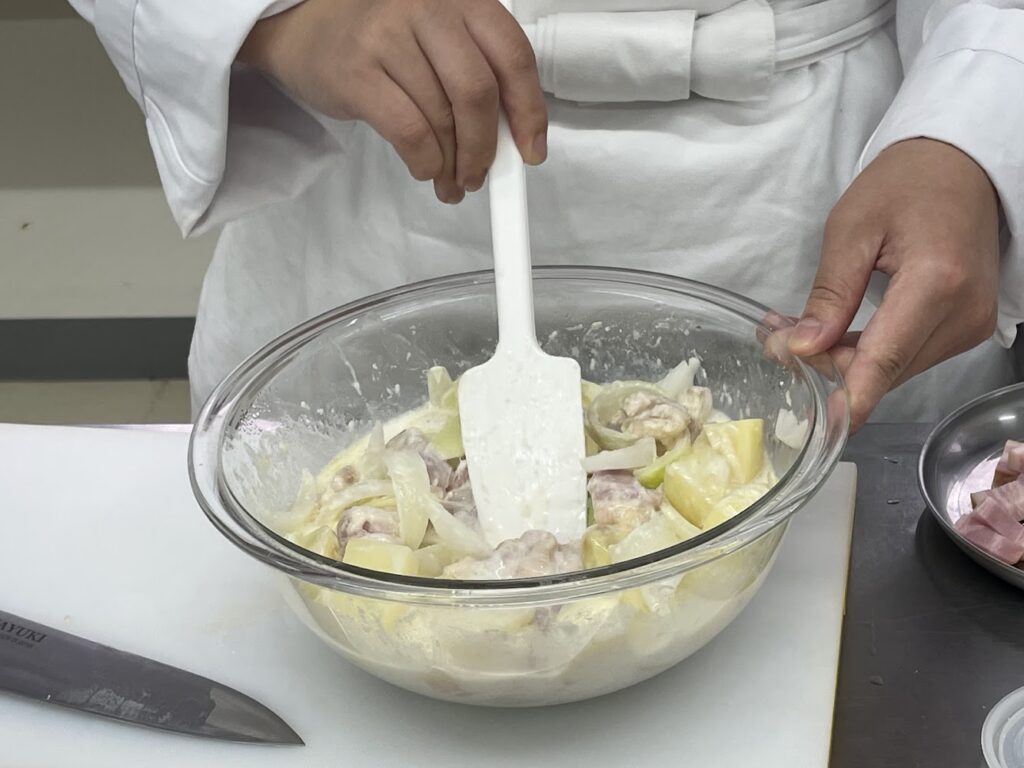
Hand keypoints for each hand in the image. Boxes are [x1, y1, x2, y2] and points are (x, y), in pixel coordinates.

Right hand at [238, 0, 546, 202]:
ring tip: (450, 181)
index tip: (531, 150)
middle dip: (485, 149)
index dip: (529, 111)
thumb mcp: (438, 41)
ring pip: (443, 119)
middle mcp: (427, 7)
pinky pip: (409, 133)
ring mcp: (387, 35)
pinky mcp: (356, 71)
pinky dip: (425, 162)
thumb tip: (512, 140)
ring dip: (452, 165)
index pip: (512, 56)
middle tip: (481, 176)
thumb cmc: (380, 40)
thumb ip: (475, 75)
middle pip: (478, 93)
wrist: (302, 29)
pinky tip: (425, 168)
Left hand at [788, 138, 999, 429]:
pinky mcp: (966, 328)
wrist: (962, 166)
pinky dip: (869, 351)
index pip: (884, 360)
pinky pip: (907, 355)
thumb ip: (829, 294)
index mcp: (937, 283)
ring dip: (844, 360)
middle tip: (775, 338)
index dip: (846, 398)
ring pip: (893, 368)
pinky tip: (833, 333)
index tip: (818, 426)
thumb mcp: (852, 228)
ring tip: (797, 330)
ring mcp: (970, 325)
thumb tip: (802, 348)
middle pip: (884, 370)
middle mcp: (963, 315)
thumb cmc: (906, 183)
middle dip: (827, 366)